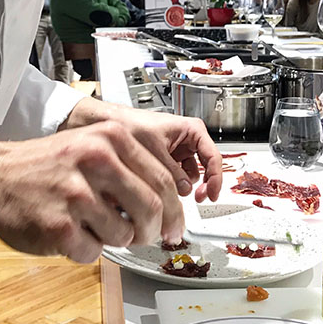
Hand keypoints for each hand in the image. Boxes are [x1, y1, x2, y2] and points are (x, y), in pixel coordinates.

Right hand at [0, 120, 190, 263]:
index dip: (176, 211)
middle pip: (152, 210)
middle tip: (148, 238)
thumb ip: (130, 167)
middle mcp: (97, 161)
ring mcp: (77, 195)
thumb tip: (168, 205)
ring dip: (114, 240)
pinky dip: (85, 250)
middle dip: (154, 232)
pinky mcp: (59, 227)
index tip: (176, 226)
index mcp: (111, 138)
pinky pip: (93, 252)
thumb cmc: (45, 166)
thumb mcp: (91, 146)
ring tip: (91, 225)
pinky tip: (69, 233)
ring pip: (125, 235)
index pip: (164, 180)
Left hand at [62, 99, 222, 203]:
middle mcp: (186, 140)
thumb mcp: (152, 149)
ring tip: (168, 191)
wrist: (106, 123)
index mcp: (191, 130)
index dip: (216, 178)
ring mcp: (176, 152)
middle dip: (198, 185)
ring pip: (188, 177)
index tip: (212, 195)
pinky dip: (170, 185)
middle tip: (196, 200)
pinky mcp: (165, 162)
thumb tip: (183, 192)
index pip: (213, 156)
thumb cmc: (128, 123)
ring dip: (181, 187)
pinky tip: (159, 188)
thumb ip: (171, 171)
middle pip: (203, 169)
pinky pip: (175, 178)